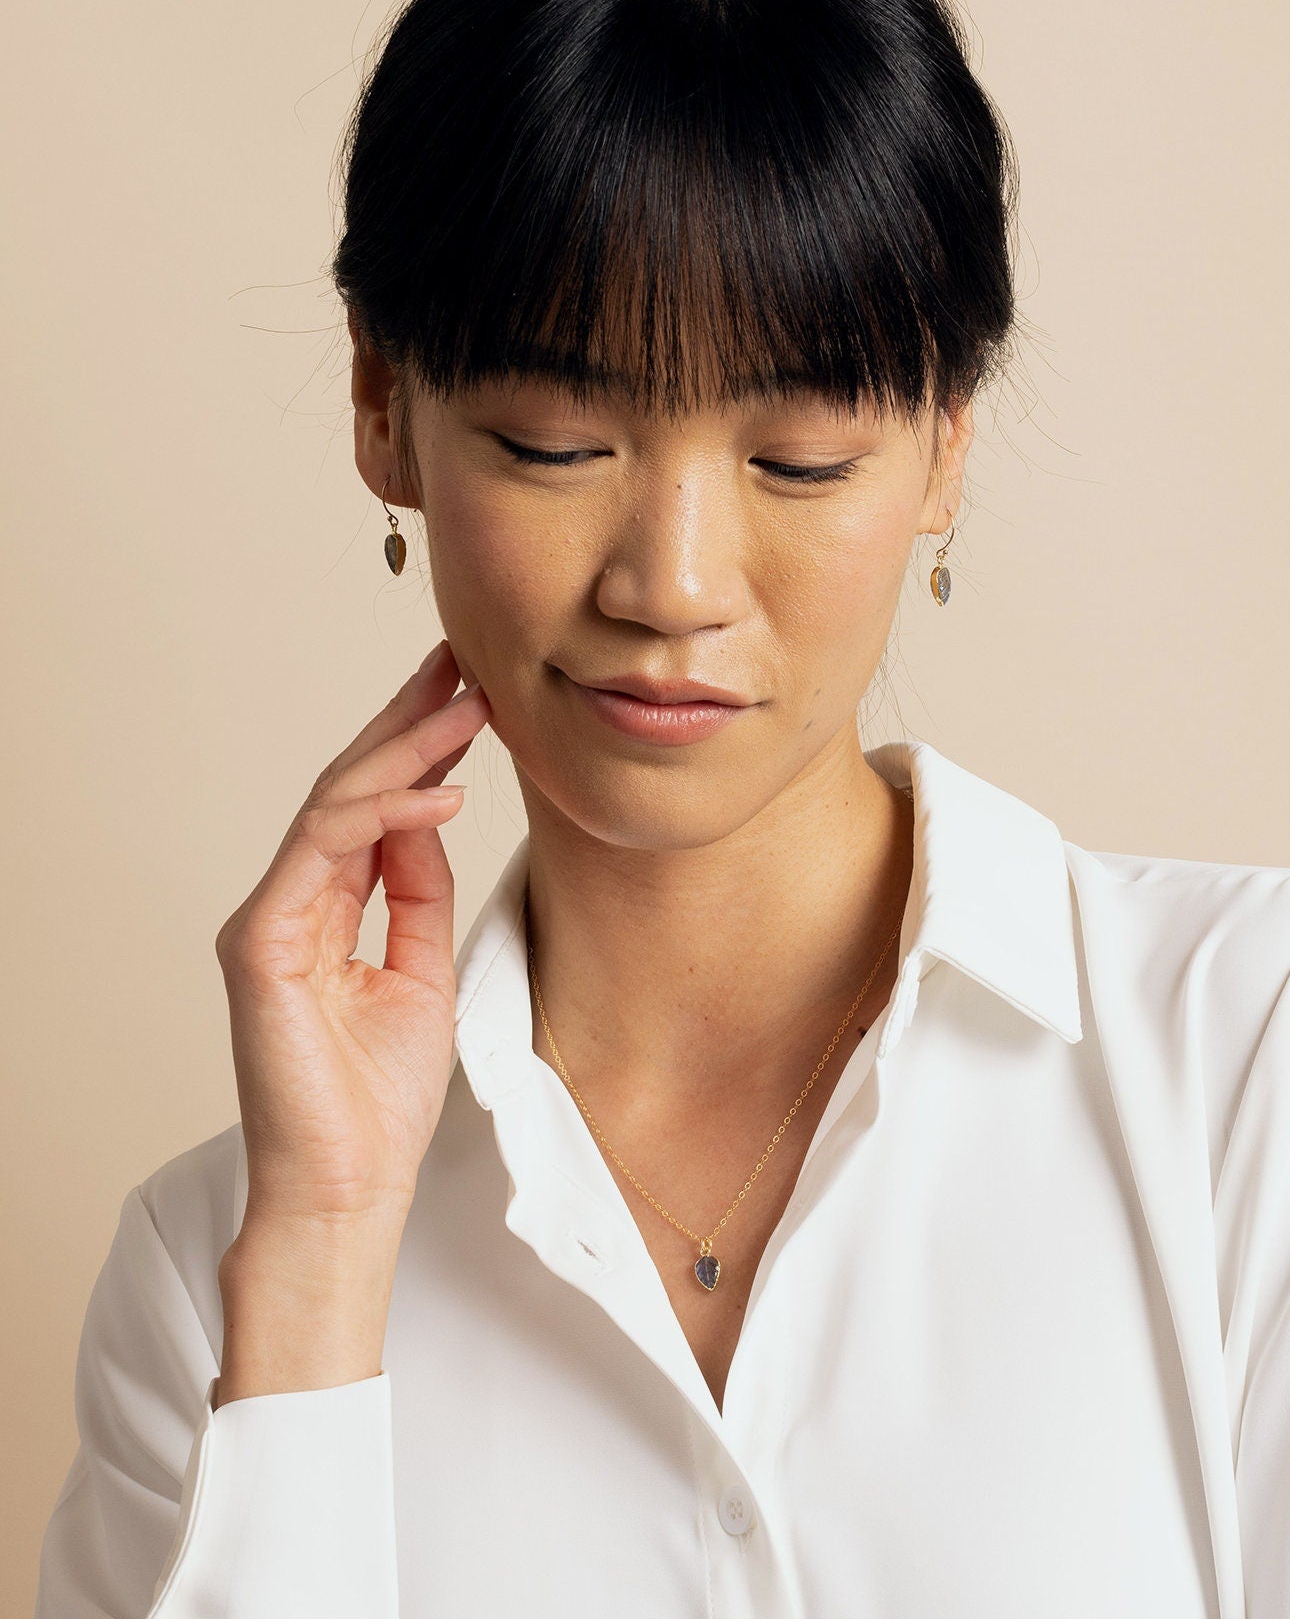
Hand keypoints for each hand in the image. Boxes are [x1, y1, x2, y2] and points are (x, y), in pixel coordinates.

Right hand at [216, 638, 490, 1229]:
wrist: (348, 1184)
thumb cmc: (378, 1097)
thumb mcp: (425, 968)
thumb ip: (419, 890)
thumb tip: (430, 814)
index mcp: (326, 908)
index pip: (370, 805)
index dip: (416, 744)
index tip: (467, 692)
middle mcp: (291, 903)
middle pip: (348, 787)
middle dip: (407, 720)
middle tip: (462, 663)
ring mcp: (271, 920)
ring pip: (335, 805)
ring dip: (406, 751)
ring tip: (469, 710)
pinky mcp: (262, 945)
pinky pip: (322, 854)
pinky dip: (383, 816)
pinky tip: (439, 794)